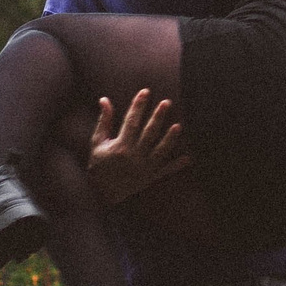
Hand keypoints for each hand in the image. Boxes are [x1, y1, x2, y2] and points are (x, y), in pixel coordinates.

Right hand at [85, 89, 187, 204]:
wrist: (101, 194)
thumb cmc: (98, 165)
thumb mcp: (97, 142)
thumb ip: (103, 121)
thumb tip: (104, 99)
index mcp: (120, 146)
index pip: (131, 121)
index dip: (138, 105)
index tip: (145, 92)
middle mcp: (134, 156)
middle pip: (148, 133)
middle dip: (157, 116)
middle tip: (167, 102)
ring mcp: (144, 167)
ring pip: (160, 150)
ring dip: (170, 138)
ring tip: (178, 126)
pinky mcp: (150, 178)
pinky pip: (165, 171)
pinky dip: (177, 166)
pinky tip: (188, 158)